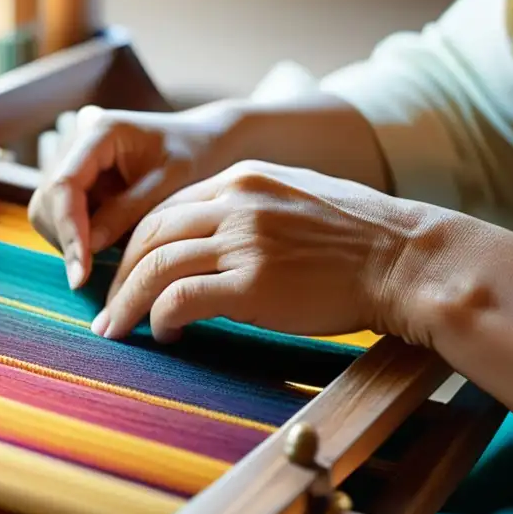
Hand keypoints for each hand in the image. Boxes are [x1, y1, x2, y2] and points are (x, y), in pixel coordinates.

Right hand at [28, 102, 242, 289]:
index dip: (70, 231)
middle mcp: (78, 146)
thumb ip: (131, 210)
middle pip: (48, 202)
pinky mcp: (80, 188)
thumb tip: (90, 246)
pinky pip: (66, 222)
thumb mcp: (173, 181)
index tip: (81, 274)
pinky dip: (84, 241)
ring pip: (50, 216)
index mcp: (100, 133)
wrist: (206, 145)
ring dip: (76, 243)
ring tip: (123, 246)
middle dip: (70, 240)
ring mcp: (75, 167)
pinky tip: (118, 241)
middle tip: (105, 269)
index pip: (65, 185)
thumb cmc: (197, 156)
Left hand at [89, 160, 433, 342]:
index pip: (166, 208)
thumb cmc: (361, 236)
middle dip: (119, 274)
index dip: (136, 244)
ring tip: (116, 328)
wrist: (404, 259)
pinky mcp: (252, 285)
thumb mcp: (297, 197)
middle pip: (149, 235)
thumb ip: (250, 208)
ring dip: (127, 301)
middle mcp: (235, 203)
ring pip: (156, 267)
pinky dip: (161, 317)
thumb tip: (215, 236)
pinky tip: (164, 334)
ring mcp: (242, 242)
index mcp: (241, 180)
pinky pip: (182, 299)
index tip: (126, 271)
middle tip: (107, 306)